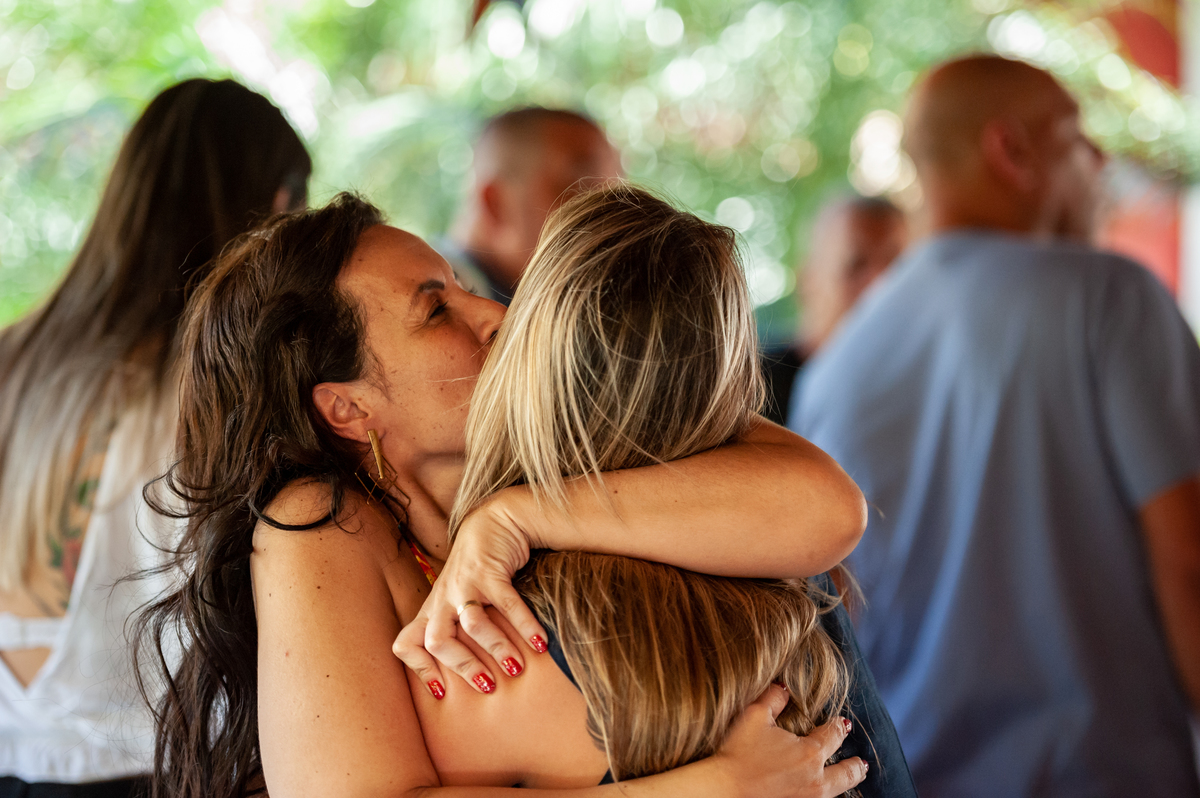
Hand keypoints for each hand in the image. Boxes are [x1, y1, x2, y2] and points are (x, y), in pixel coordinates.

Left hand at [393, 494, 548, 695]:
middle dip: (463, 667)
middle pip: (436, 641)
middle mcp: (443, 599)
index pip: (405, 644)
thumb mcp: (460, 600)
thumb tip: (474, 676)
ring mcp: (465, 584)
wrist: (494, 521)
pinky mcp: (490, 571)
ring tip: (518, 667)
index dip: (418, 670)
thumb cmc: (478, 570)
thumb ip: (458, 630)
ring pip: (472, 625)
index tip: (440, 693)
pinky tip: (541, 643)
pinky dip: (525, 626)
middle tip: (488, 686)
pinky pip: (507, 605)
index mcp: (432, 610)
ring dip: (497, 649)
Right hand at [710, 685, 866, 797]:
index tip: (841, 722)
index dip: (838, 726)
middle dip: (856, 766)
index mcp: (810, 753)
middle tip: (861, 762)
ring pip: (836, 793)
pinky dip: (826, 796)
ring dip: (844, 783)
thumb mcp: (754, 717)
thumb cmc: (738, 754)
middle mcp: (815, 780)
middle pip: (847, 774)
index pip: (833, 735)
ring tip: (849, 779)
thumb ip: (773, 698)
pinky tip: (821, 793)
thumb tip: (785, 686)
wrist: (724, 790)